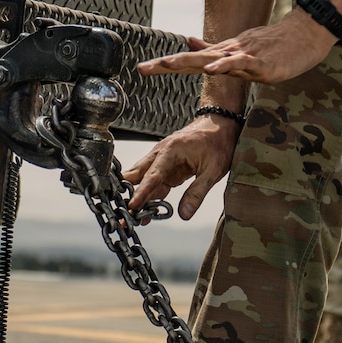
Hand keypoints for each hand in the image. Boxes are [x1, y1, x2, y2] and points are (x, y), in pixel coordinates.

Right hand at [121, 115, 241, 218]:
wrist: (221, 124)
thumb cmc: (217, 142)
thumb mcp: (213, 170)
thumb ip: (197, 192)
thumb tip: (184, 214)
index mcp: (170, 150)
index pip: (152, 175)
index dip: (141, 192)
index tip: (131, 206)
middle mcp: (161, 154)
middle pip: (139, 175)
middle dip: (128, 194)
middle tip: (121, 213)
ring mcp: (163, 160)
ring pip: (144, 180)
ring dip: (137, 197)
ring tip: (130, 217)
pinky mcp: (167, 168)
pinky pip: (154, 183)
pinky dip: (149, 196)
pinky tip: (145, 210)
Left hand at [137, 13, 336, 86]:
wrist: (305, 33)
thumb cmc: (274, 44)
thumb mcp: (240, 47)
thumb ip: (214, 50)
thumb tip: (188, 42)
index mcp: (223, 53)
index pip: (189, 60)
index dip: (165, 65)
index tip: (142, 69)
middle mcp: (228, 52)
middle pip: (192, 59)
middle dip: (167, 64)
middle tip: (142, 68)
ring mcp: (244, 56)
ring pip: (212, 59)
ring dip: (188, 62)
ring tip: (166, 64)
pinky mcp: (261, 62)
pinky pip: (240, 64)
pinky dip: (225, 66)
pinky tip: (211, 69)